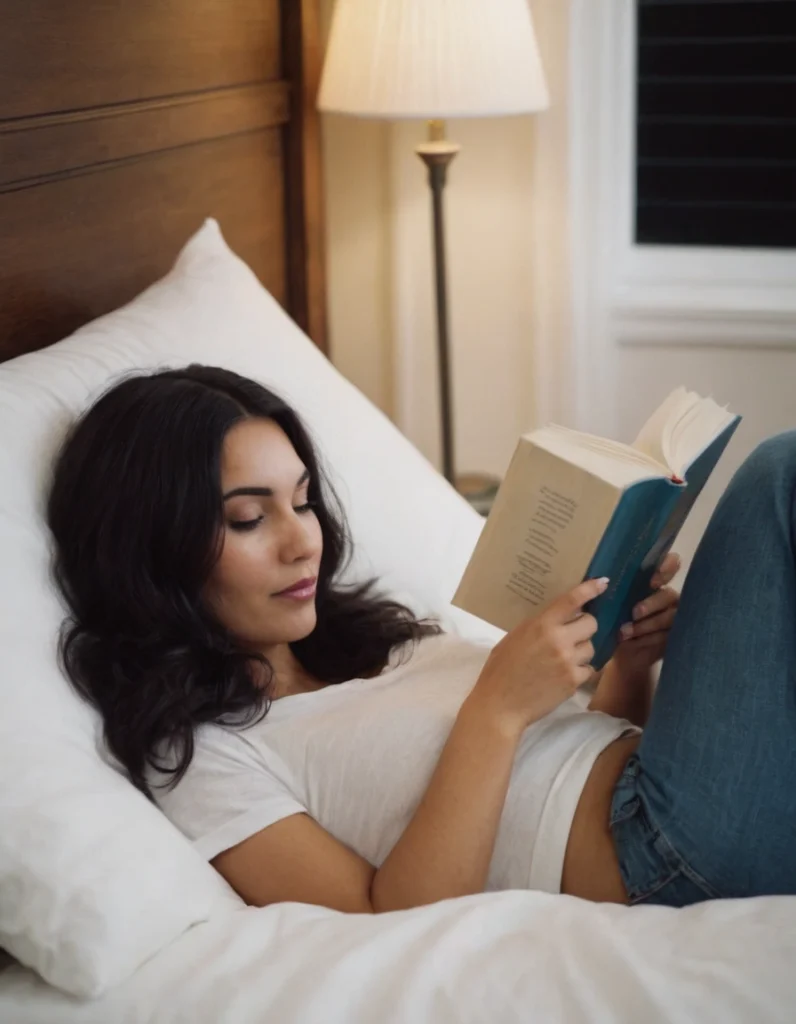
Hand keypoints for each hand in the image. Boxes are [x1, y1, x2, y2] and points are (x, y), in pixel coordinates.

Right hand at [471, 577, 607, 736]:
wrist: (500, 705)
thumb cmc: (500, 670)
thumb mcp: (514, 638)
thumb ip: (538, 627)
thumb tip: (558, 618)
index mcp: (541, 625)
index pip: (571, 600)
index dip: (590, 589)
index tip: (603, 583)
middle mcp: (559, 640)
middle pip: (592, 623)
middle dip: (585, 626)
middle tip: (574, 633)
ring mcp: (568, 662)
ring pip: (591, 647)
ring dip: (582, 649)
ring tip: (566, 657)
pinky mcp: (574, 682)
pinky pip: (589, 669)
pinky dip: (580, 670)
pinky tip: (565, 674)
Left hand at [612, 552, 680, 678]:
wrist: (611, 654)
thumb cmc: (608, 622)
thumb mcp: (603, 604)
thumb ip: (604, 590)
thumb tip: (602, 581)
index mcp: (651, 582)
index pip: (670, 565)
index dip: (667, 568)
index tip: (652, 581)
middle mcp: (665, 597)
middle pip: (669, 595)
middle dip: (652, 604)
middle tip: (634, 613)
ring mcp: (673, 617)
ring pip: (671, 617)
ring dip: (648, 624)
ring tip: (626, 632)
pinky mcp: (673, 637)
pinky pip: (668, 635)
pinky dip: (650, 638)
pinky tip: (634, 642)